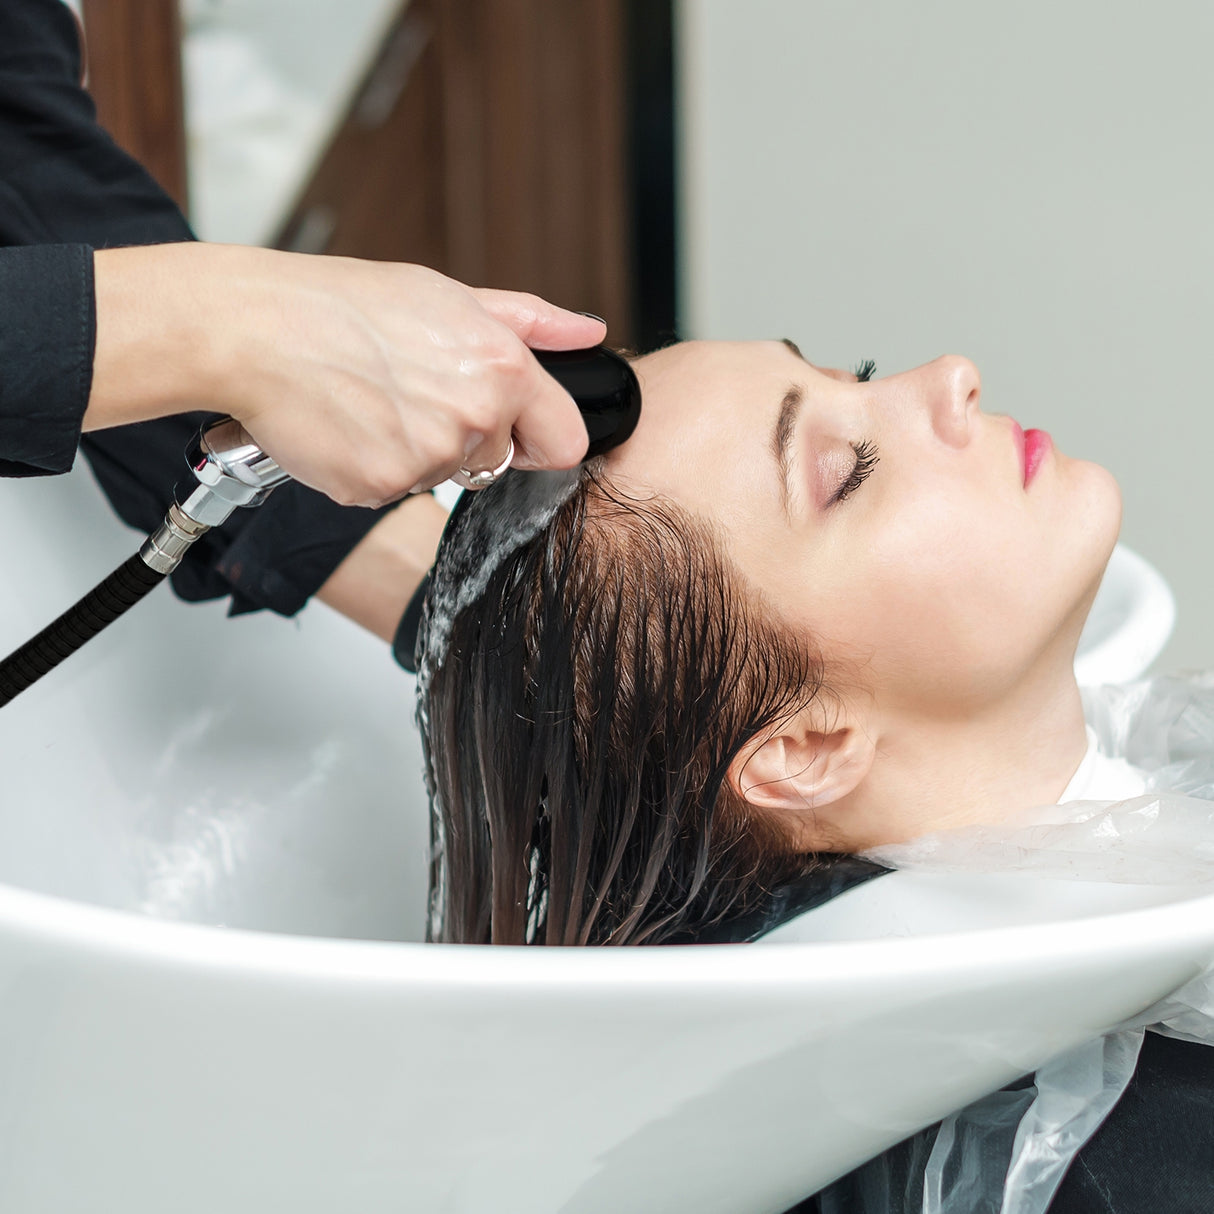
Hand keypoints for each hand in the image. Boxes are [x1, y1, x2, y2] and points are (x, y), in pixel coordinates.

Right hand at [87, 244, 606, 506]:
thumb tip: (588, 332)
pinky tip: (348, 427)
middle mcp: (476, 417)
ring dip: (413, 453)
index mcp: (504, 367)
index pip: (566, 441)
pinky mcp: (381, 487)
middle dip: (463, 438)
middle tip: (409, 394)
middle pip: (497, 462)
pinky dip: (371, 470)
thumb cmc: (343, 305)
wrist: (255, 329)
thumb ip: (530, 321)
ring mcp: (429, 458)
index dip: (537, 436)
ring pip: (441, 478)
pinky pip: (393, 494)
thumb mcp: (447, 295)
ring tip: (372, 403)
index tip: (509, 427)